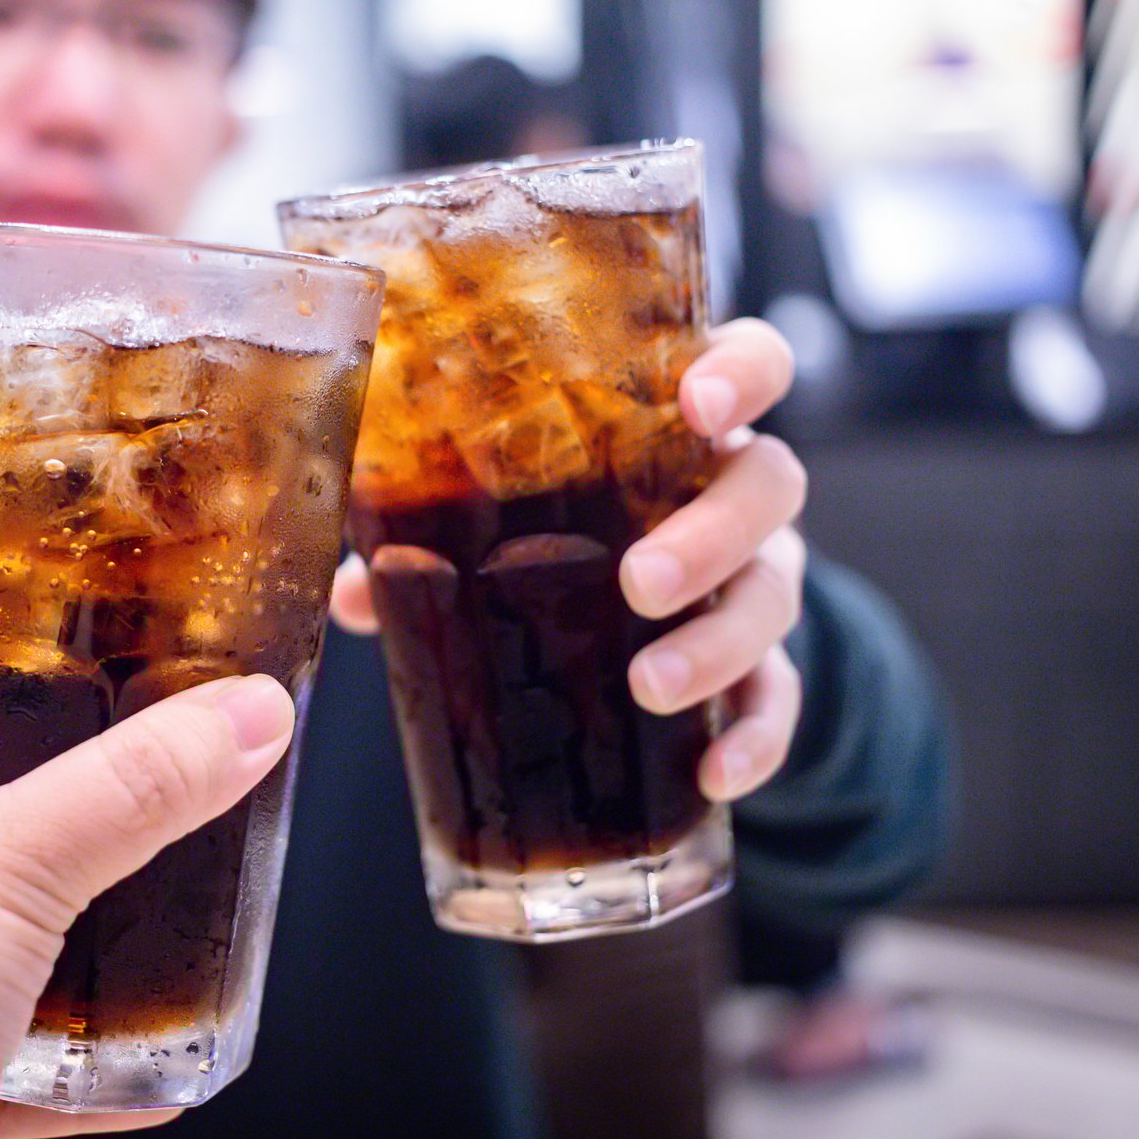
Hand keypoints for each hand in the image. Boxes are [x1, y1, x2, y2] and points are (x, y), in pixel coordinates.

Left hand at [329, 317, 805, 804]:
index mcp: (677, 425)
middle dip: (710, 533)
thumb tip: (356, 592)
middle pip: (769, 484)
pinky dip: (757, 737)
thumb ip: (432, 530)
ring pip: (776, 593)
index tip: (697, 402)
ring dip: (718, 641)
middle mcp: (733, 489)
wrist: (650, 610)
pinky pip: (782, 696)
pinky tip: (715, 776)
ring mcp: (759, 574)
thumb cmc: (562, 525)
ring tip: (650, 686)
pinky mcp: (767, 660)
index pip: (751, 363)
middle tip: (639, 583)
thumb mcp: (506, 512)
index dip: (740, 372)